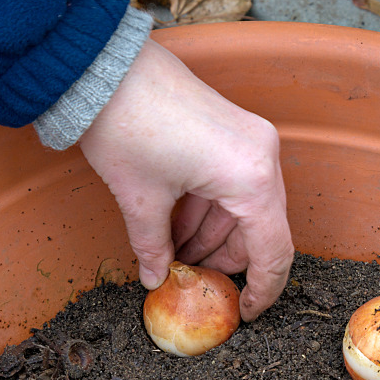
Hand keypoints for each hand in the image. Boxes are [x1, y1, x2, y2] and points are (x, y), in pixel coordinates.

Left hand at [78, 38, 293, 321]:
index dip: (261, 290)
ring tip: (173, 252)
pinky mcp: (235, 130)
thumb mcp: (140, 200)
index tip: (245, 313)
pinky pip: (234, 183)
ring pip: (246, 207)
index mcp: (250, 178)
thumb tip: (156, 280)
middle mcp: (262, 157)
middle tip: (192, 279)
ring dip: (213, 235)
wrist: (105, 66)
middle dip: (226, 259)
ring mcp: (251, 139)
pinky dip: (210, 209)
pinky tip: (176, 225)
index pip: (273, 251)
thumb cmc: (124, 126)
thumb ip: (154, 247)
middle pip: (261, 229)